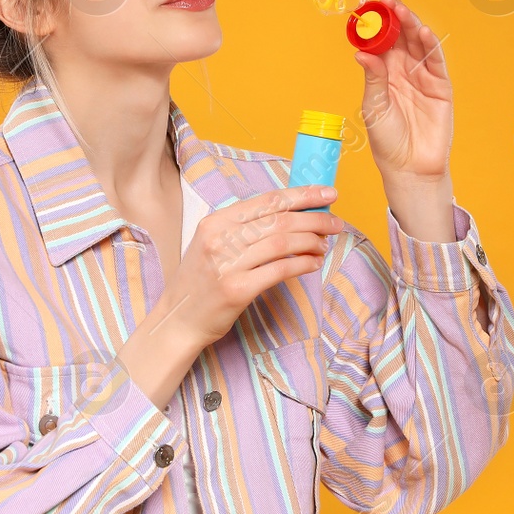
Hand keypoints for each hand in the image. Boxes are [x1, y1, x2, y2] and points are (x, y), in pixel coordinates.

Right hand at [155, 185, 346, 349]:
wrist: (178, 319)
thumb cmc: (202, 281)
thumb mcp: (213, 244)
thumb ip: (245, 228)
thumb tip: (293, 215)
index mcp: (216, 221)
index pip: (268, 200)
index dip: (302, 195)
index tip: (328, 193)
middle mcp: (220, 239)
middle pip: (279, 220)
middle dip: (314, 219)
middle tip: (335, 223)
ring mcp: (227, 264)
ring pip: (282, 243)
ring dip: (311, 242)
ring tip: (324, 245)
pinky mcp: (236, 290)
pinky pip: (279, 270)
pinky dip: (302, 264)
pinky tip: (313, 263)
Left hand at [353, 0, 453, 181]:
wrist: (410, 168)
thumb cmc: (387, 141)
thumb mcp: (374, 108)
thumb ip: (373, 79)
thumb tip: (361, 53)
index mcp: (384, 74)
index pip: (382, 43)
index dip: (377, 25)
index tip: (369, 9)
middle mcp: (404, 72)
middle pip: (401, 38)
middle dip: (395, 19)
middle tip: (388, 3)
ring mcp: (423, 77)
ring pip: (419, 45)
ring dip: (412, 26)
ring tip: (402, 12)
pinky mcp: (441, 87)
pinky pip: (436, 62)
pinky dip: (431, 46)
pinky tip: (423, 32)